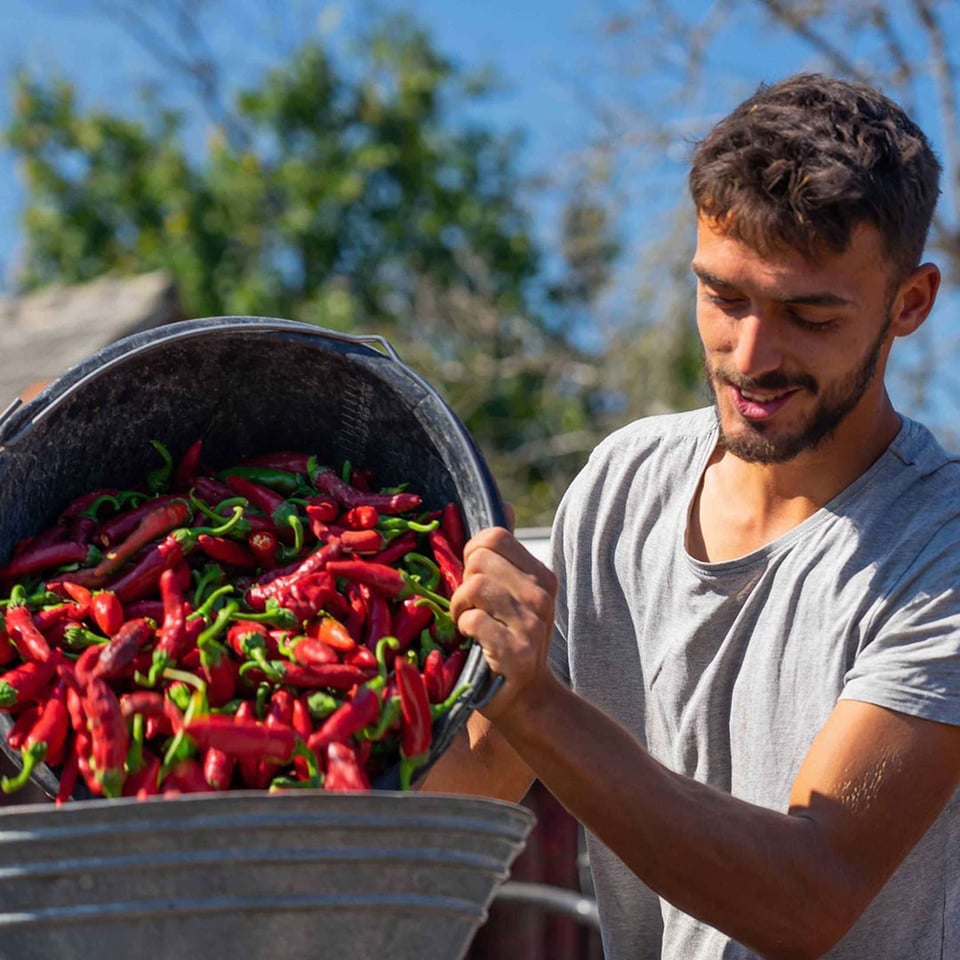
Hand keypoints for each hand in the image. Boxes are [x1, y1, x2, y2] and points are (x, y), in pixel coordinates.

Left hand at [449, 527, 557, 720]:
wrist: (524, 698)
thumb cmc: (509, 637)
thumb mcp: (515, 592)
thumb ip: (506, 551)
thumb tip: (503, 502)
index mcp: (541, 575)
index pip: (494, 536)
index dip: (470, 552)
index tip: (471, 576)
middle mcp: (541, 594)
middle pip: (479, 559)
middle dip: (462, 581)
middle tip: (469, 605)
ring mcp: (531, 623)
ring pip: (473, 586)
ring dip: (458, 607)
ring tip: (465, 622)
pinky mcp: (515, 650)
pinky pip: (472, 619)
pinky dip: (462, 628)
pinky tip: (470, 640)